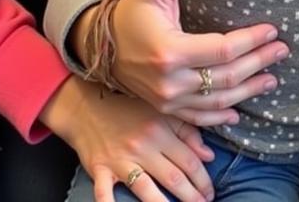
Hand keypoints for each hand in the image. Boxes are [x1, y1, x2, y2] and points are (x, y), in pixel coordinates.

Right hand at [40, 76, 214, 201]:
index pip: (188, 160)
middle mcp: (143, 146)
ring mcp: (120, 160)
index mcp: (160, 130)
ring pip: (146, 190)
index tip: (210, 191)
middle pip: (173, 178)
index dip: (203, 179)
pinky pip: (105, 193)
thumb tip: (209, 154)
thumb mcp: (160, 112)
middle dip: (192, 196)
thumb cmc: (127, 109)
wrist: (88, 106)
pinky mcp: (100, 170)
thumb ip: (187, 130)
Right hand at [74, 0, 288, 124]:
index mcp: (170, 51)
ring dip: (248, 91)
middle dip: (259, 63)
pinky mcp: (165, 109)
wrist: (99, 43)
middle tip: (282, 50)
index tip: (272, 30)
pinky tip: (240, 110)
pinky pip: (199, 118)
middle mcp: (170, 82)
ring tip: (271, 77)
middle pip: (226, 78)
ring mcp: (167, 101)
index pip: (223, 50)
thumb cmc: (131, 10)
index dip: (252, 41)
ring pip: (218, 102)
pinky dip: (222, 116)